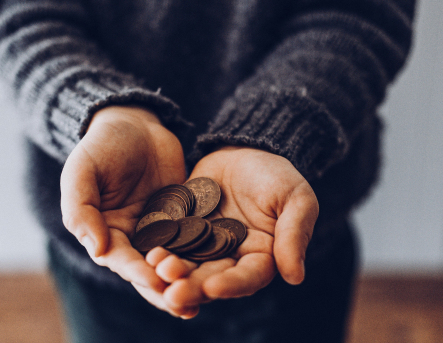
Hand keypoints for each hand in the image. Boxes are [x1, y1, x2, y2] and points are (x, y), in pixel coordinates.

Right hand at [60, 105, 189, 313]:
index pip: (120, 259)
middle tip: (185, 303)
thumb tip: (98, 249)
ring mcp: (160, 229)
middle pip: (148, 269)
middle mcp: (132, 238)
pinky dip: (204, 254)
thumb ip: (82, 209)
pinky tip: (223, 266)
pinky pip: (194, 238)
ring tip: (205, 296)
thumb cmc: (102, 145)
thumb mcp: (82, 171)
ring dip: (187, 279)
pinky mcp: (183, 218)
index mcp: (104, 232)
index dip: (136, 271)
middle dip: (165, 287)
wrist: (134, 122)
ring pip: (174, 260)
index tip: (155, 280)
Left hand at [158, 146, 318, 313]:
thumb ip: (294, 235)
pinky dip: (158, 248)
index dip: (231, 285)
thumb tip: (295, 277)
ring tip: (157, 270)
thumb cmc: (277, 175)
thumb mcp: (296, 199)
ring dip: (171, 272)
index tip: (213, 287)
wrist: (243, 149)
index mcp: (261, 257)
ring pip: (186, 265)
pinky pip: (168, 241)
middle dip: (192, 287)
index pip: (247, 277)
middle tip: (172, 294)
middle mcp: (229, 258)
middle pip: (211, 278)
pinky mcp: (181, 229)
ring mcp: (202, 245)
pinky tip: (146, 252)